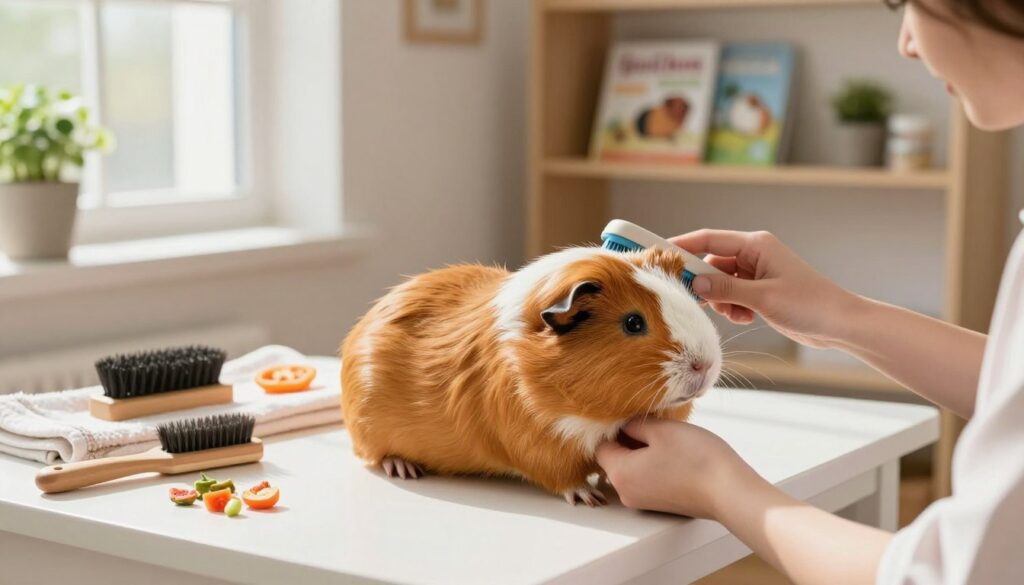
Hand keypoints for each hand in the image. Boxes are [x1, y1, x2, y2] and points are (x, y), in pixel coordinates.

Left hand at [595, 418, 756, 518]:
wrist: (730, 491)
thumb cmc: (695, 458)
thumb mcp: (660, 429)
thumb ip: (633, 424)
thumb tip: (622, 423)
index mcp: (619, 473)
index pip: (600, 445)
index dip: (613, 426)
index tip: (632, 414)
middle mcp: (625, 492)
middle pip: (614, 458)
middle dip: (628, 438)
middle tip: (652, 422)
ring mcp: (642, 501)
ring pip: (631, 467)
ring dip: (643, 450)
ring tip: (665, 436)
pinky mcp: (659, 503)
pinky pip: (645, 478)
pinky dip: (653, 464)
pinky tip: (673, 453)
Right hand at [671, 229, 857, 348]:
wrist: (839, 323)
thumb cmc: (809, 304)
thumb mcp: (763, 298)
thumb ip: (726, 289)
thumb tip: (696, 284)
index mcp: (756, 245)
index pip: (709, 239)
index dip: (683, 246)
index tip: (660, 255)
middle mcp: (754, 254)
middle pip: (712, 263)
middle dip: (706, 285)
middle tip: (704, 303)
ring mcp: (757, 273)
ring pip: (721, 283)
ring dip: (722, 300)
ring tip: (739, 314)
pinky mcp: (760, 291)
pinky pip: (732, 295)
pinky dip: (733, 307)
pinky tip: (748, 317)